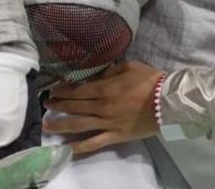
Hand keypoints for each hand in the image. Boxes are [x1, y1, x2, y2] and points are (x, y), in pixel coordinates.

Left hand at [43, 61, 163, 153]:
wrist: (167, 101)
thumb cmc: (149, 80)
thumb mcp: (129, 66)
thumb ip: (110, 70)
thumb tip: (96, 75)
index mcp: (105, 89)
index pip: (78, 91)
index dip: (63, 91)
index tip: (53, 91)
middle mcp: (102, 107)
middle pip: (75, 107)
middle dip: (58, 105)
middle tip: (47, 105)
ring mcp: (108, 123)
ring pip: (79, 125)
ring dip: (62, 125)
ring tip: (48, 125)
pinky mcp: (115, 135)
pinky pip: (95, 142)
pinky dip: (80, 146)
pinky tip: (68, 148)